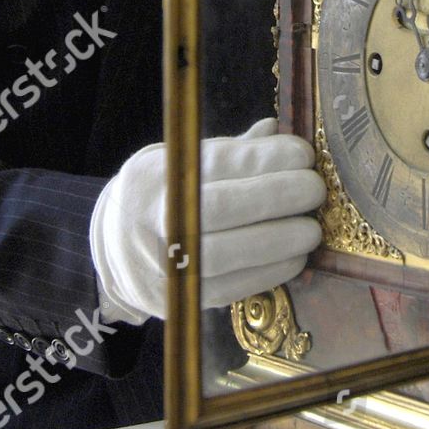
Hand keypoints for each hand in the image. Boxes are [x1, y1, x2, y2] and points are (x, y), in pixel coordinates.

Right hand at [89, 119, 324, 322]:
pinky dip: (270, 272)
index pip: (220, 163)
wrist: (113, 248)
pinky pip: (232, 288)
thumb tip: (277, 130)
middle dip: (279, 196)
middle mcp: (158, 217)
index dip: (268, 159)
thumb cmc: (162, 192)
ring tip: (311, 228)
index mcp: (160, 173)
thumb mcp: (181, 159)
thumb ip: (232, 151)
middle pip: (224, 208)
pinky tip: (295, 258)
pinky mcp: (183, 298)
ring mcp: (167, 262)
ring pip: (228, 254)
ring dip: (280, 241)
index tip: (304, 154)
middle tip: (315, 189)